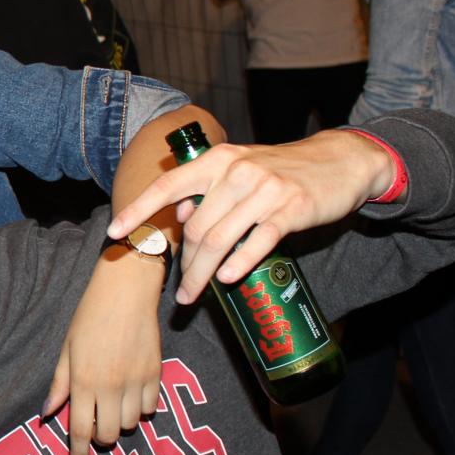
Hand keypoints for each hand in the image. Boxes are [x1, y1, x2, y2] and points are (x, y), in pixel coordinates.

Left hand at [43, 252, 163, 454]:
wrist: (126, 291)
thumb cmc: (89, 316)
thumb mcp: (66, 349)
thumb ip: (59, 384)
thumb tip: (46, 415)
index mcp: (83, 381)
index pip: (80, 430)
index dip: (79, 454)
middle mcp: (110, 386)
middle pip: (109, 434)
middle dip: (101, 436)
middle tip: (96, 424)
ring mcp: (136, 381)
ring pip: (131, 423)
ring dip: (120, 420)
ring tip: (113, 401)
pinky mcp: (156, 374)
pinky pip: (150, 407)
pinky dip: (140, 408)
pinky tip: (131, 393)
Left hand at [107, 130, 393, 304]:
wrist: (340, 160)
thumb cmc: (282, 169)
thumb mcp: (240, 168)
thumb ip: (208, 189)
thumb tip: (179, 215)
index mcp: (217, 160)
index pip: (167, 187)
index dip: (138, 211)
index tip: (114, 232)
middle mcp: (236, 172)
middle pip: (195, 228)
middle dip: (183, 264)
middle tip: (181, 290)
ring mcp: (264, 190)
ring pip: (220, 239)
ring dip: (203, 273)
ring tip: (194, 294)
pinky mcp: (291, 209)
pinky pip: (258, 241)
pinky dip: (240, 262)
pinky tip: (229, 279)